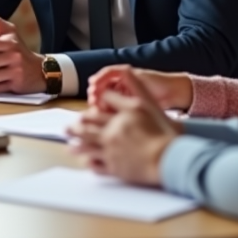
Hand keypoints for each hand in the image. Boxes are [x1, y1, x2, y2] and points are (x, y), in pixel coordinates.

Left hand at [68, 69, 181, 186]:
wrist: (170, 159)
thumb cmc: (164, 132)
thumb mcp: (150, 104)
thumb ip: (137, 86)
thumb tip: (124, 70)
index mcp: (119, 116)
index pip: (99, 109)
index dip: (90, 110)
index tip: (85, 112)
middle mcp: (112, 132)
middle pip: (87, 127)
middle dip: (75, 128)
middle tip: (67, 129)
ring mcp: (111, 150)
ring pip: (87, 146)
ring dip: (76, 146)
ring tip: (70, 147)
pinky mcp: (114, 167)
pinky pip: (95, 164)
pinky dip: (89, 162)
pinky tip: (86, 162)